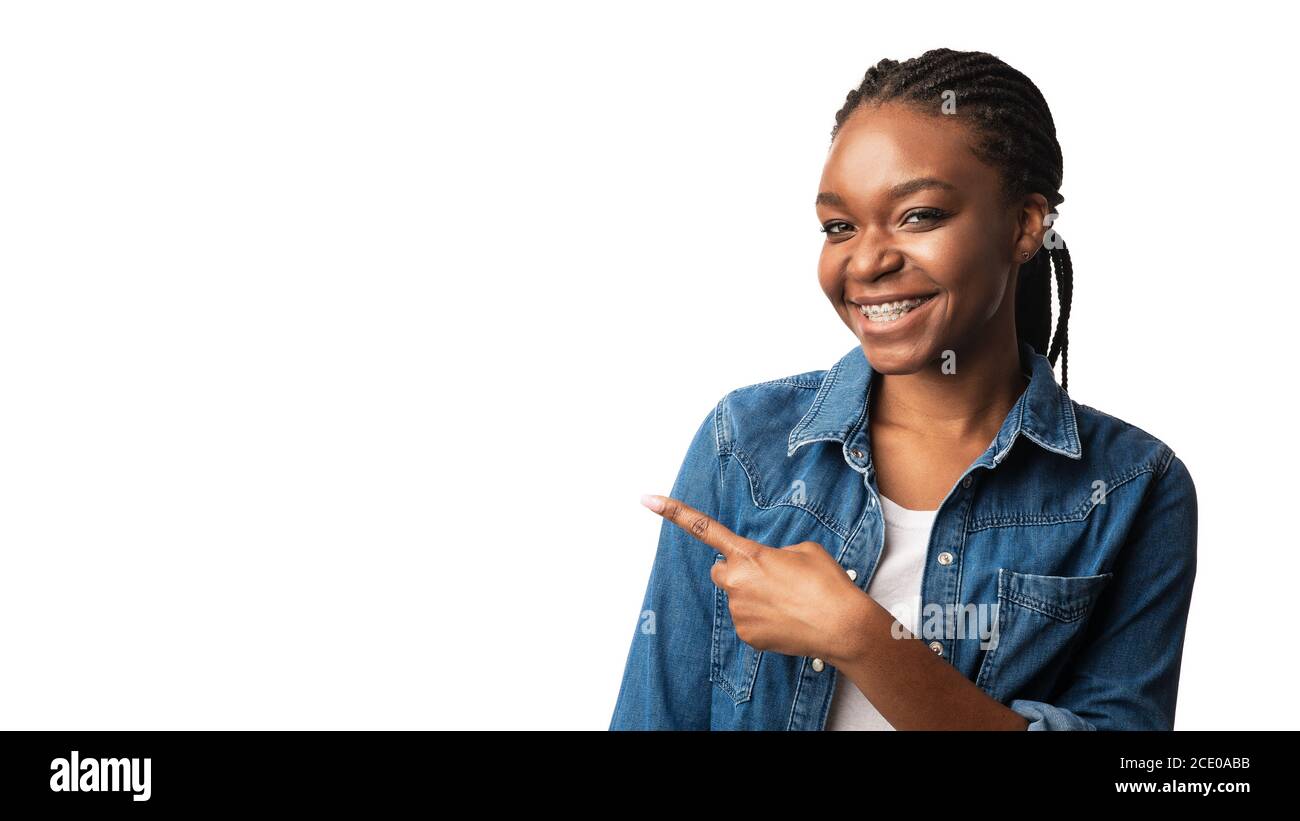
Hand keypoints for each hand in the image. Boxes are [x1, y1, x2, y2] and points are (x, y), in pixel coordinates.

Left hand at [639, 493, 870, 661]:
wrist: (842, 626)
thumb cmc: (827, 584)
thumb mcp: (803, 551)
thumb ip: (774, 554)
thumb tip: (766, 570)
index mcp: (748, 555)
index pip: (704, 529)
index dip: (674, 512)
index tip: (647, 499)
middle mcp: (736, 582)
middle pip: (722, 572)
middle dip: (738, 573)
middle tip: (770, 579)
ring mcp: (739, 612)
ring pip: (738, 599)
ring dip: (755, 598)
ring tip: (789, 602)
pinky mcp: (746, 635)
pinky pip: (747, 622)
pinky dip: (762, 620)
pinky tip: (786, 621)